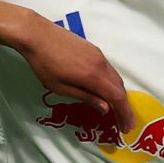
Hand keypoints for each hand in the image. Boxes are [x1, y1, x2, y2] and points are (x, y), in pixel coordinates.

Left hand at [0, 0, 133, 133]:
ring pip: (115, 78)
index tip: (126, 128)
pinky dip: (112, 83)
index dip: (124, 114)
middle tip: (123, 123)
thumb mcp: (61, 87)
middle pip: (120, 88)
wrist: (37, 34)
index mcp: (93, 76)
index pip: (117, 98)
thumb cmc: (44, 64)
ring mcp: (99, 55)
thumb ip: (85, 97)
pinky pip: (109, 70)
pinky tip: (106, 90)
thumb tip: (105, 108)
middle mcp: (101, 64)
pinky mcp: (94, 49)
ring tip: (116, 110)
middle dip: (124, 107)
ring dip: (118, 95)